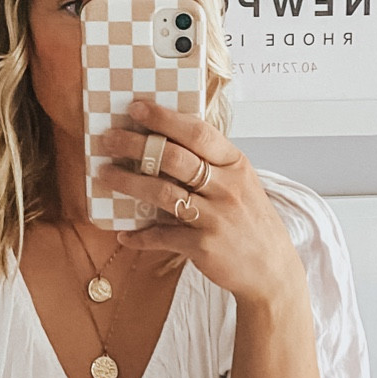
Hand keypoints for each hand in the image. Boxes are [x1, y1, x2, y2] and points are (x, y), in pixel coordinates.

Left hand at [96, 101, 304, 308]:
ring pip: (163, 193)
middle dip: (136, 144)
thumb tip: (168, 144)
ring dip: (128, 182)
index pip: (197, 132)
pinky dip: (141, 236)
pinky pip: (163, 236)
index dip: (164, 118)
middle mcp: (227, 187)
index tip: (136, 108)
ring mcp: (215, 217)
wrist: (271, 270)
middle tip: (109, 139)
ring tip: (105, 174)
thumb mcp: (241, 184)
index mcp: (235, 165)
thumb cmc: (250, 223)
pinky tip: (124, 234)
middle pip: (173, 157)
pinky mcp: (204, 246)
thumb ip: (212, 165)